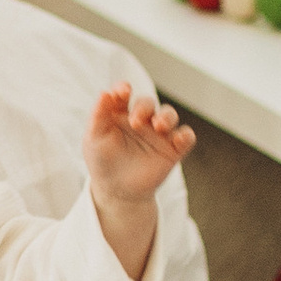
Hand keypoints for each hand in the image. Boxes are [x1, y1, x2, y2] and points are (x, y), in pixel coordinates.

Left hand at [84, 82, 195, 205]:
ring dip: (167, 116)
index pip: (123, 94)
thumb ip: (98, 116)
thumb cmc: (102, 162)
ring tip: (159, 125)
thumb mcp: (94, 139)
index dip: (124, 88)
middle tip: (135, 121)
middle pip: (148, 103)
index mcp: (119, 113)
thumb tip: (104, 93)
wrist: (116, 191)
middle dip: (144, 107)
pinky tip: (179, 139)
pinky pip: (186, 137)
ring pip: (169, 115)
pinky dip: (186, 135)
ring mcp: (158, 134)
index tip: (124, 91)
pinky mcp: (172, 150)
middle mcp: (141, 120)